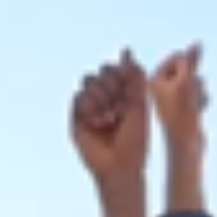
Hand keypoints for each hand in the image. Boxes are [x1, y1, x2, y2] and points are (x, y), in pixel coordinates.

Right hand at [72, 53, 151, 185]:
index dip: (121, 75)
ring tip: (110, 119)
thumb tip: (126, 50)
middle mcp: (105, 99)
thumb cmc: (136, 140)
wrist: (122, 166)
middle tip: (120, 109)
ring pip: (89, 81)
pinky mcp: (77, 119)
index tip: (129, 93)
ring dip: (101, 97)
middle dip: (112, 86)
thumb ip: (134, 76)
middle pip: (101, 71)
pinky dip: (89, 108)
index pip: (115, 68)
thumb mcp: (139, 103)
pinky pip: (78, 98)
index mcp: (121, 93)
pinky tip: (99, 123)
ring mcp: (90, 108)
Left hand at [149, 45, 208, 151]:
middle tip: (193, 92)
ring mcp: (169, 99)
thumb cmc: (182, 116)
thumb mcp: (187, 83)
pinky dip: (199, 99)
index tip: (189, 82)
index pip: (177, 58)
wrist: (185, 146)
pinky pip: (195, 94)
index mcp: (153, 80)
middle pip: (184, 69)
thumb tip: (198, 43)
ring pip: (192, 82)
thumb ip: (191, 61)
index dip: (189, 65)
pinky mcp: (180, 109)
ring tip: (196, 101)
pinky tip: (200, 109)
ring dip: (198, 88)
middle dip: (194, 78)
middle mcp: (158, 89)